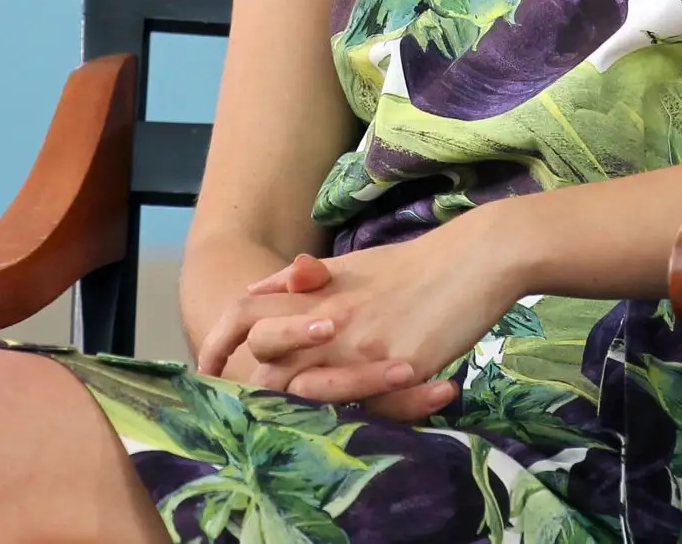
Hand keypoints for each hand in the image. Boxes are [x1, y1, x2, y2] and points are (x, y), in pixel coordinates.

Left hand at [237, 252, 460, 418]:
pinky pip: (357, 400)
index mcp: (320, 293)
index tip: (206, 367)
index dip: (218, 340)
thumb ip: (310, 281)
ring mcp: (360, 344)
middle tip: (244, 413)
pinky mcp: (395, 365)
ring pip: (302, 386)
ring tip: (294, 423)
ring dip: (295, 406)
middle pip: (264, 355)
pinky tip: (342, 419)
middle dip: (249, 387)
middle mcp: (330, 319)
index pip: (246, 313)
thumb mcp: (356, 264)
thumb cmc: (418, 264)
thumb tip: (264, 285)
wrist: (475, 257)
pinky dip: (344, 410)